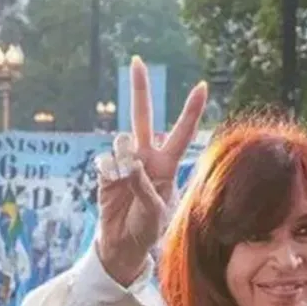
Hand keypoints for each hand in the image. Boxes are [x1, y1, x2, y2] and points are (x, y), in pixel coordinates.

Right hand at [97, 56, 206, 284]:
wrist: (124, 244)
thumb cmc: (149, 229)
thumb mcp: (156, 213)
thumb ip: (145, 188)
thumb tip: (129, 165)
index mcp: (167, 165)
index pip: (182, 133)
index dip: (190, 110)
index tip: (202, 86)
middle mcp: (146, 157)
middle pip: (143, 117)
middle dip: (140, 90)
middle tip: (137, 61)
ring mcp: (124, 162)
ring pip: (121, 140)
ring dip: (124, 157)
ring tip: (128, 183)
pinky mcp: (105, 171)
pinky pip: (104, 161)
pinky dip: (109, 173)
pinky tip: (113, 186)